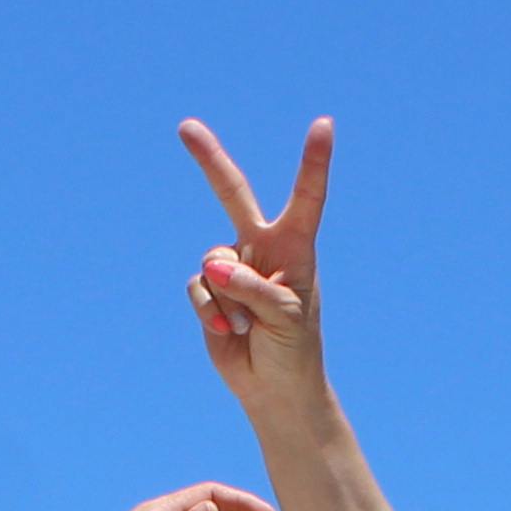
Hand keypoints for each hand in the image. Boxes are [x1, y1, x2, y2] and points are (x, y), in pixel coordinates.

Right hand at [179, 115, 329, 408]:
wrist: (274, 387)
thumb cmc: (294, 348)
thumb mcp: (284, 317)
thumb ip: (254, 287)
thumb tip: (213, 266)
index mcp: (296, 246)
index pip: (306, 197)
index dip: (313, 162)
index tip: (324, 124)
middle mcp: (262, 247)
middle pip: (232, 195)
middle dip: (209, 161)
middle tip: (186, 127)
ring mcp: (233, 266)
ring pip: (212, 262)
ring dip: (228, 301)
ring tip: (249, 326)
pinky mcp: (210, 290)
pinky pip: (198, 288)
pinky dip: (211, 313)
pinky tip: (229, 332)